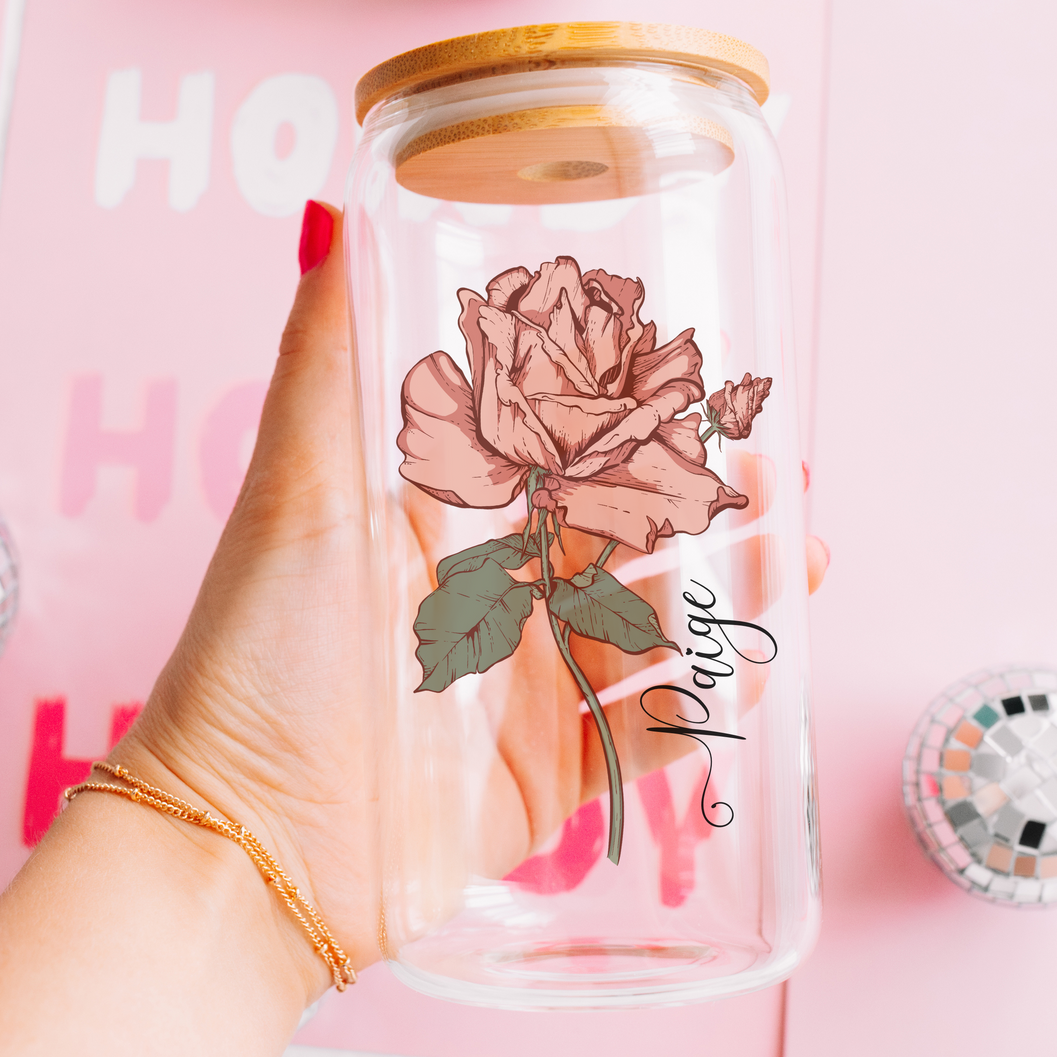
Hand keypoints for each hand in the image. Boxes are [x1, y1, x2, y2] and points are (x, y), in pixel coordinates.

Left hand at [114, 201, 831, 998]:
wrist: (252, 843)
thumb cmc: (265, 652)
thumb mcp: (300, 490)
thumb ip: (324, 356)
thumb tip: (325, 212)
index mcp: (446, 521)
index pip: (561, 452)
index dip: (636, 419)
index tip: (705, 379)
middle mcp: (495, 596)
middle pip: (627, 538)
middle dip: (709, 506)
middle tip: (784, 479)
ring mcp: (532, 688)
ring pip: (658, 629)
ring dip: (733, 597)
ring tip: (804, 565)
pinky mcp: (556, 774)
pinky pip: (653, 733)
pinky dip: (709, 705)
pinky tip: (762, 672)